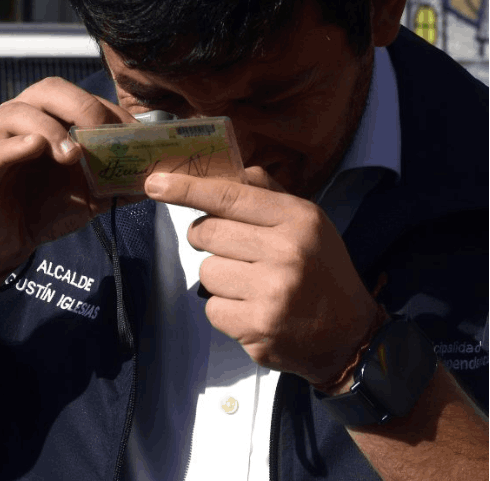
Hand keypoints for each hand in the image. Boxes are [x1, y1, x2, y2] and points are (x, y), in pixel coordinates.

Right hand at [0, 77, 138, 282]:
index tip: (132, 132)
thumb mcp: (85, 197)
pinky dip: (12, 147)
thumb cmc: (39, 211)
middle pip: (45, 91)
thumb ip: (114, 183)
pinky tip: (34, 148)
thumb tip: (154, 178)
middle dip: (79, 106)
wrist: (0, 247)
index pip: (76, 99)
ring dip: (49, 129)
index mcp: (44, 121)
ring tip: (71, 155)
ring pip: (15, 114)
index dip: (106, 109)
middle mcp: (16, 122)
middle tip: (101, 131)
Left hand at [144, 169, 378, 383]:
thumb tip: (222, 172)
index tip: (155, 184)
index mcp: (298, 218)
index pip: (228, 196)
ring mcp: (272, 292)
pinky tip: (253, 310)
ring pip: (206, 272)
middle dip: (208, 240)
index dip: (186, 189)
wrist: (351, 334)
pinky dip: (225, 309)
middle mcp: (286, 251)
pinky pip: (211, 307)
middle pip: (206, 233)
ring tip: (253, 286)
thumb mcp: (306, 222)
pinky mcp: (257, 327)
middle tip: (235, 252)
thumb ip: (264, 194)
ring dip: (220, 279)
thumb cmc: (320, 269)